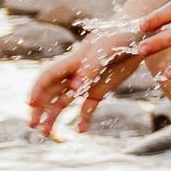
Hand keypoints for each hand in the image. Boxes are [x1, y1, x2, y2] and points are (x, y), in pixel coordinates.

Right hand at [29, 25, 144, 136]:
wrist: (139, 36)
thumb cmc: (119, 37)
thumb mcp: (105, 50)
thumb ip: (90, 69)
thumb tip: (75, 88)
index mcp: (72, 61)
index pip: (48, 77)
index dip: (37, 90)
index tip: (31, 105)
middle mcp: (74, 74)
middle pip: (51, 93)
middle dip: (40, 109)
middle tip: (33, 126)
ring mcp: (86, 83)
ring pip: (64, 102)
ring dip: (54, 117)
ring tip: (47, 134)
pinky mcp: (99, 90)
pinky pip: (87, 107)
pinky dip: (83, 118)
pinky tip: (81, 130)